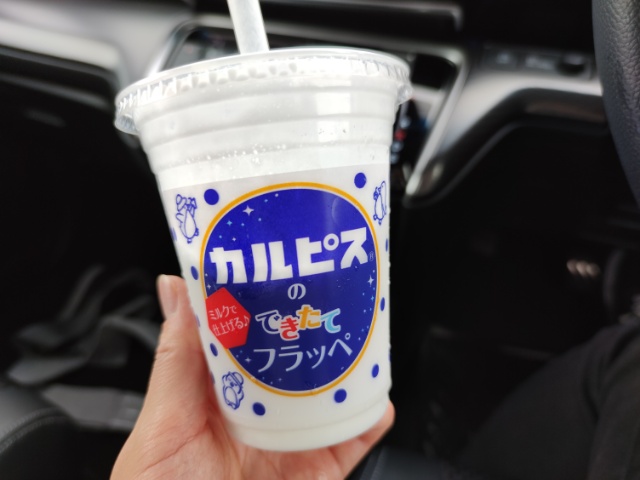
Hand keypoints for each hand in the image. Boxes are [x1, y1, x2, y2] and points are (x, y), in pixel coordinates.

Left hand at [111, 275, 393, 479]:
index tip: (281, 265)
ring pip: (329, 392)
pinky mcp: (318, 468)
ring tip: (363, 330)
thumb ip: (175, 359)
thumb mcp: (163, 424)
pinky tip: (378, 395)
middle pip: (296, 359)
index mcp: (219, 393)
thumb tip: (174, 287)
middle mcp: (259, 411)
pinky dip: (370, 415)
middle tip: (335, 287)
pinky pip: (353, 438)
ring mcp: (291, 441)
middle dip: (316, 324)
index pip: (247, 335)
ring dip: (350, 363)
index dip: (265, 300)